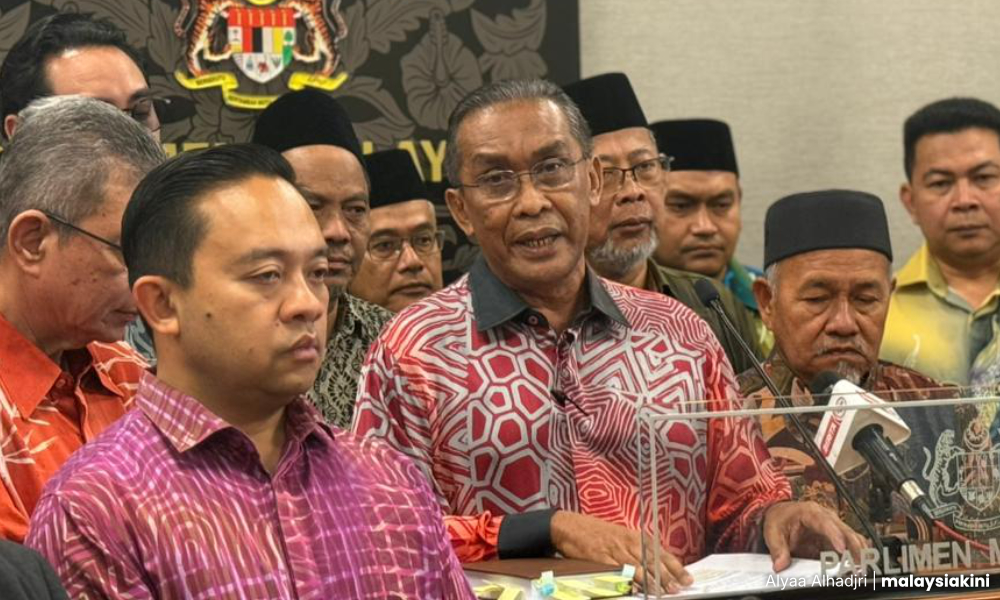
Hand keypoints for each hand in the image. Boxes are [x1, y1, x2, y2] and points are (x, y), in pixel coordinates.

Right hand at [550, 510, 692, 594]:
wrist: (570, 526)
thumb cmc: (596, 532)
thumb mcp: (620, 536)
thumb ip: (636, 549)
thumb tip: (656, 566)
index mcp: (635, 536)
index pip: (661, 552)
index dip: (675, 566)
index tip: (687, 578)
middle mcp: (628, 542)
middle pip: (652, 561)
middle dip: (667, 576)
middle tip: (679, 588)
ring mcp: (615, 550)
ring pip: (639, 567)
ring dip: (652, 581)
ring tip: (663, 592)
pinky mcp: (601, 557)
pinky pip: (618, 570)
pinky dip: (629, 580)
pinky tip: (637, 589)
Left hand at [763, 501, 866, 571]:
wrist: (782, 514)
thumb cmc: (780, 518)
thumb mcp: (773, 531)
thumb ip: (777, 549)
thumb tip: (780, 565)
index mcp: (810, 512)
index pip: (825, 522)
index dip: (835, 535)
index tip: (841, 549)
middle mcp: (826, 518)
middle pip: (846, 531)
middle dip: (854, 549)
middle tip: (857, 566)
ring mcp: (834, 528)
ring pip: (853, 538)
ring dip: (859, 554)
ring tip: (860, 571)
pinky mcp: (836, 539)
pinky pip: (851, 546)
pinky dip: (857, 557)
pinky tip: (858, 567)